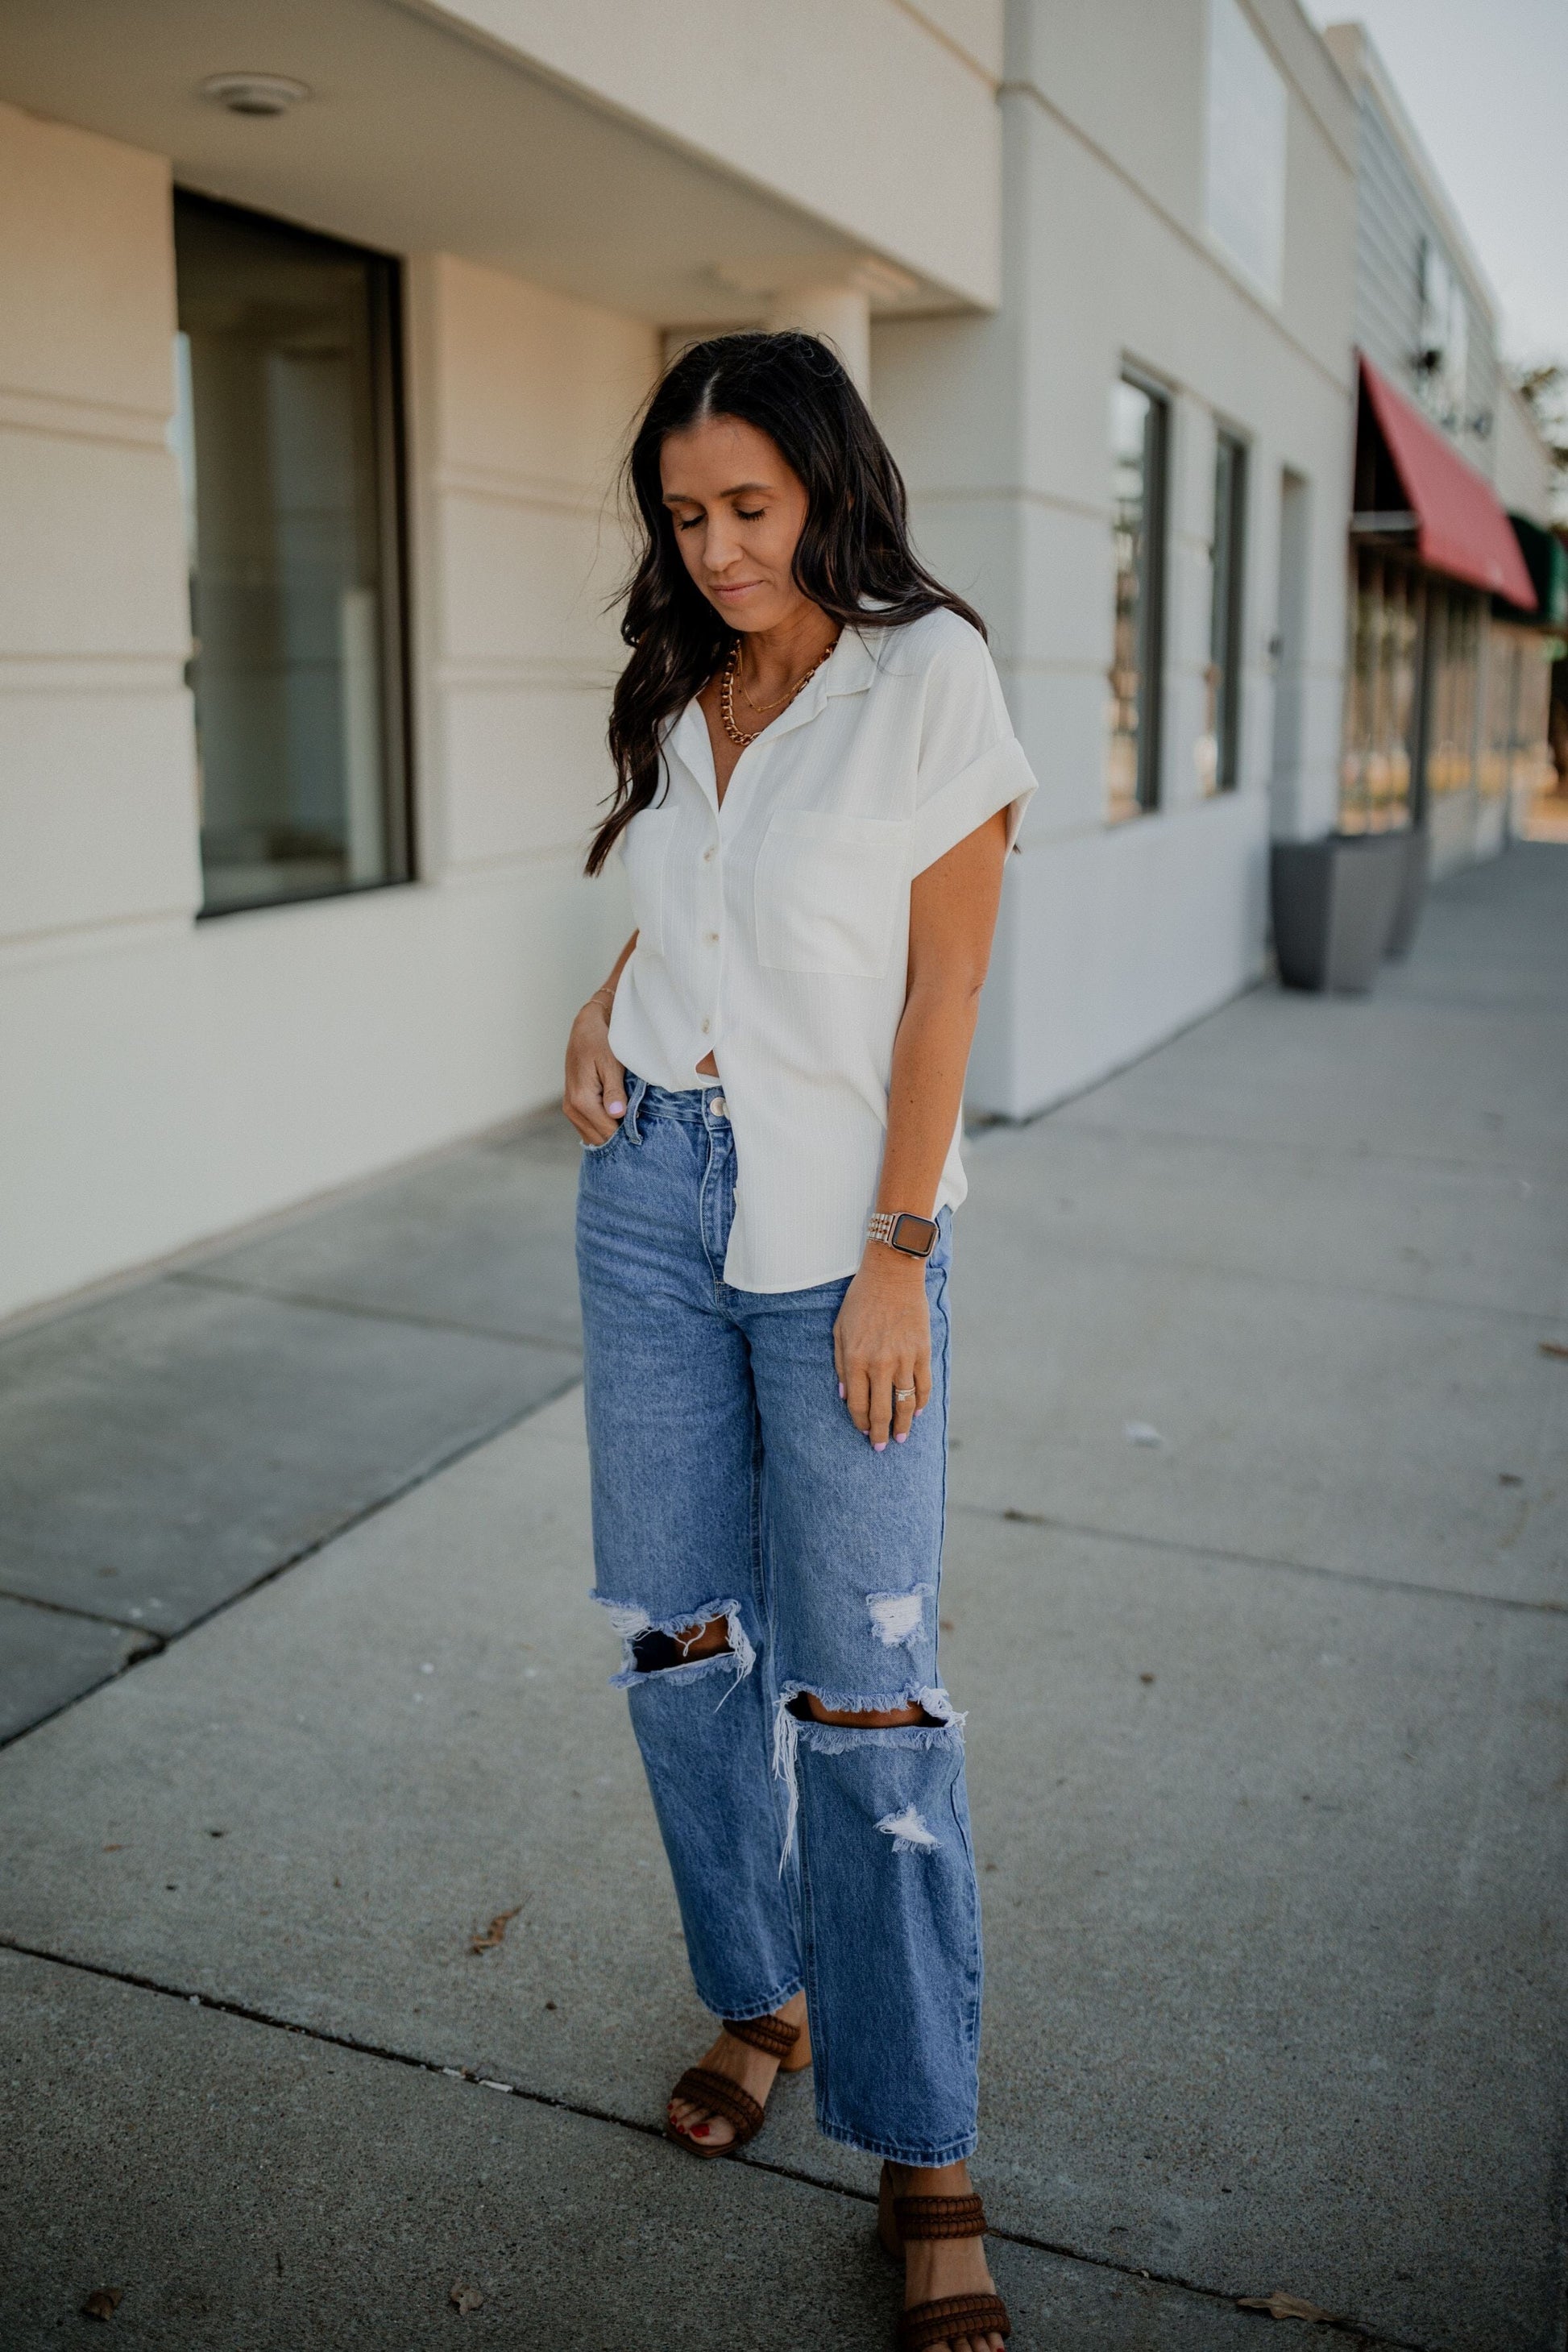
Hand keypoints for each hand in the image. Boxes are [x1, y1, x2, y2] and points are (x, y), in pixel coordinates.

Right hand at [562, 994, 626, 1143]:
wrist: (586, 1028)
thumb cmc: (601, 1042)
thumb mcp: (611, 1064)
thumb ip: (614, 1091)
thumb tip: (618, 1115)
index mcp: (582, 1100)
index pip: (608, 1133)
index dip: (627, 1136)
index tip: (645, 1133)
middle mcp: (572, 1109)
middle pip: (600, 1139)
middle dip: (620, 1137)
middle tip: (641, 1130)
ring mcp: (570, 1109)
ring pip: (594, 1136)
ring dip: (611, 1133)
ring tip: (631, 1124)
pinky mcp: (573, 1107)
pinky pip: (589, 1127)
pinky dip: (603, 1127)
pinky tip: (618, 1119)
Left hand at [833, 1249, 931, 1449]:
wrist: (892, 1274)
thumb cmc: (861, 1300)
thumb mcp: (839, 1330)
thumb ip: (841, 1365)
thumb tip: (845, 1395)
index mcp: (856, 1360)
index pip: (857, 1404)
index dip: (860, 1423)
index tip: (863, 1432)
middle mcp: (880, 1364)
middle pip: (882, 1411)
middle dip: (881, 1434)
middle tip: (882, 1447)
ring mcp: (904, 1359)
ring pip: (906, 1404)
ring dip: (904, 1425)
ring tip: (902, 1437)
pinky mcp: (923, 1351)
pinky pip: (924, 1385)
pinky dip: (922, 1402)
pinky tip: (918, 1411)